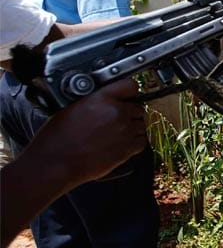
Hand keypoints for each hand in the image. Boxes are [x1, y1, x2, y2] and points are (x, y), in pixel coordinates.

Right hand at [31, 78, 146, 182]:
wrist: (56, 162)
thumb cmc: (58, 138)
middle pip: (138, 108)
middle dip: (130, 114)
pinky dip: (135, 143)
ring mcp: (124, 130)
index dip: (130, 92)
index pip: (130, 86)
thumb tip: (106, 102)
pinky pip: (142, 141)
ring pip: (141, 125)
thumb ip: (96, 101)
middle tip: (118, 121)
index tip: (129, 97)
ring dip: (133, 129)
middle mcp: (117, 112)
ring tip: (117, 135)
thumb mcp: (73, 107)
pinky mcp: (127, 148)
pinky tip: (123, 144)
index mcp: (102, 98)